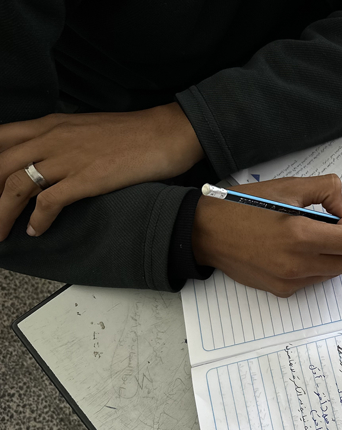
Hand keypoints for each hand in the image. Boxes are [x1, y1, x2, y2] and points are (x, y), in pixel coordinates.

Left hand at [0, 103, 203, 239]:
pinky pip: (49, 201)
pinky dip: (38, 219)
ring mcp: (68, 158)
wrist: (166, 133)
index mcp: (50, 124)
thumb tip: (50, 159)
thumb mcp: (86, 128)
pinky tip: (36, 230)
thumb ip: (63, 140)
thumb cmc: (134, 133)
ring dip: (3, 212)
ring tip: (1, 232)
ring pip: (16, 185)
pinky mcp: (87, 178)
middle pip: (0, 166)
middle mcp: (52, 138)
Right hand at [192, 174, 341, 296]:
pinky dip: (312, 266)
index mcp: (302, 235)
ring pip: (333, 274)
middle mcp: (298, 264)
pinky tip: (292, 251)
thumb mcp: (288, 186)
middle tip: (328, 230)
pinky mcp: (282, 290)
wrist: (207, 232)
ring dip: (330, 256)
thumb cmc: (244, 206)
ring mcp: (290, 281)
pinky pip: (313, 281)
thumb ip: (326, 190)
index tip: (338, 220)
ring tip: (306, 239)